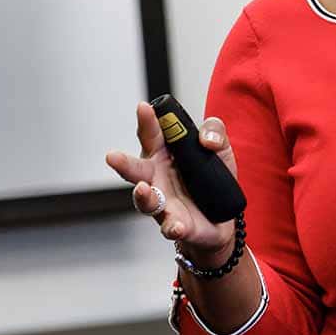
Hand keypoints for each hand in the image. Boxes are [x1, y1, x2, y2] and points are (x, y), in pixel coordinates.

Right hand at [105, 101, 240, 260]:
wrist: (223, 218)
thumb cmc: (211, 179)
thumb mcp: (220, 149)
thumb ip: (215, 132)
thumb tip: (207, 139)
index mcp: (163, 155)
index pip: (151, 135)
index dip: (147, 121)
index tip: (144, 107)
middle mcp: (156, 178)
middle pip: (135, 170)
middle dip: (123, 163)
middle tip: (112, 156)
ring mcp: (163, 203)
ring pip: (146, 201)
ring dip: (142, 196)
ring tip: (142, 189)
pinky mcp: (175, 225)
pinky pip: (171, 227)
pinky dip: (173, 227)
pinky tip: (177, 226)